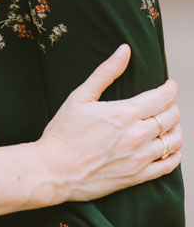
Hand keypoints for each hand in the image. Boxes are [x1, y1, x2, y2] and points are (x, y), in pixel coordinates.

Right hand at [37, 45, 181, 202]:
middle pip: (172, 117)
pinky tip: (169, 148)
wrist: (52, 171)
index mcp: (124, 113)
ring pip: (174, 140)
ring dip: (175, 129)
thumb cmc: (62, 133)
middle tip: (164, 105)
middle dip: (172, 106)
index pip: (164, 97)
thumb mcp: (79, 97)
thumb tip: (124, 50)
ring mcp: (138, 158)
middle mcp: (136, 135)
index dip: (170, 88)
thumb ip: (105, 73)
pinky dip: (175, 154)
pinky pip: (168, 165)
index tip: (168, 85)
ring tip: (167, 125)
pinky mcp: (136, 176)